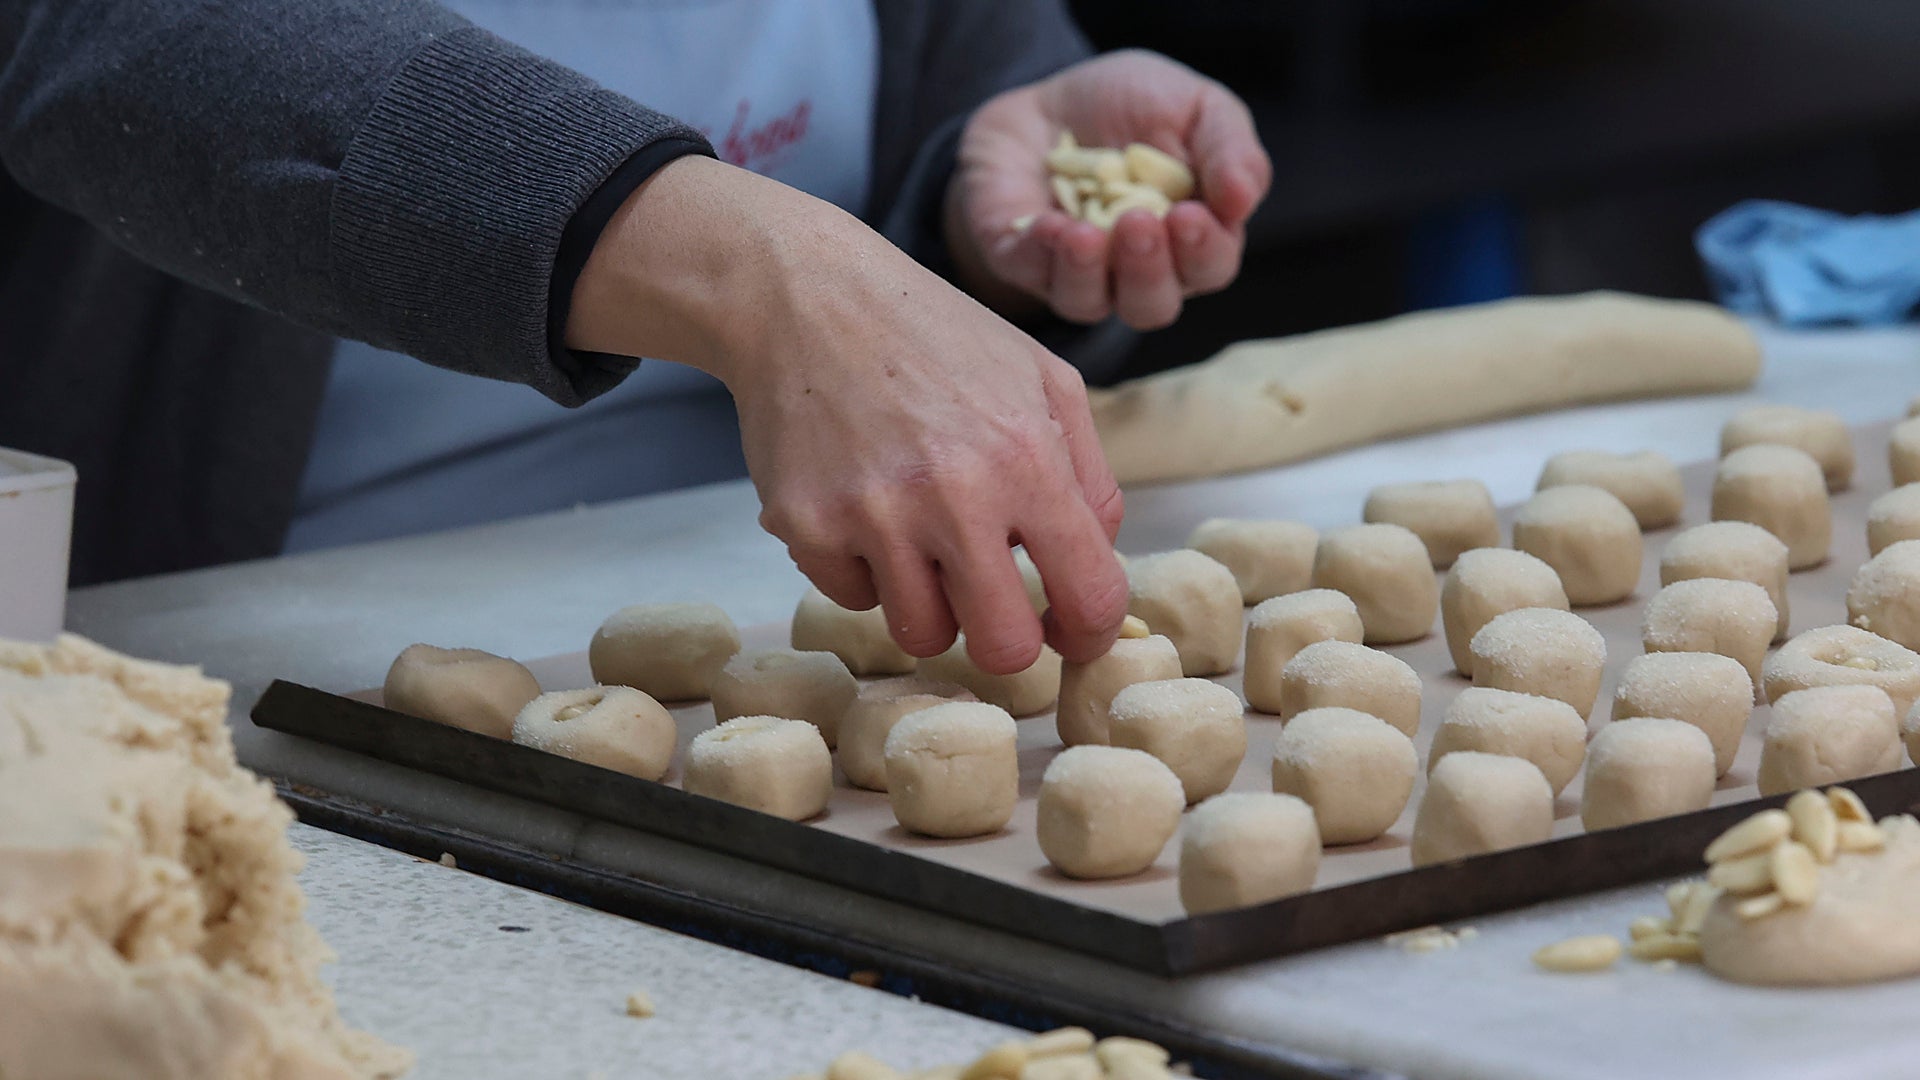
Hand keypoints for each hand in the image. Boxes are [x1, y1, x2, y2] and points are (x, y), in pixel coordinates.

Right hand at [567, 156, 1127, 672]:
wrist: (806, 295)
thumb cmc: (935, 335)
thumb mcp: (1042, 378)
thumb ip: (1088, 475)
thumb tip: (1098, 562)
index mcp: (1026, 459)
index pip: (1089, 596)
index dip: (1090, 632)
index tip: (1072, 631)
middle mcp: (952, 496)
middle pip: (1002, 647)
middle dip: (1007, 640)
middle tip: (993, 605)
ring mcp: (872, 516)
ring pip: (922, 634)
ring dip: (931, 604)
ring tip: (922, 543)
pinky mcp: (806, 524)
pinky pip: (852, 597)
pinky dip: (863, 570)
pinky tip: (861, 508)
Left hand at [945, 50, 1270, 329]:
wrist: (1046, 98)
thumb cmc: (1133, 106)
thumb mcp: (1195, 107)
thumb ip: (1229, 148)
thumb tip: (1244, 199)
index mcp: (1189, 241)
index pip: (1209, 267)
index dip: (1203, 251)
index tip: (1191, 216)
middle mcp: (1134, 272)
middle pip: (1152, 304)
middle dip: (1148, 270)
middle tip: (1140, 224)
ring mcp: (1075, 274)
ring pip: (1089, 303)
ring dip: (1089, 272)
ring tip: (1086, 233)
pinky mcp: (1020, 260)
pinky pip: (1030, 274)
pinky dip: (1039, 254)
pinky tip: (1048, 225)